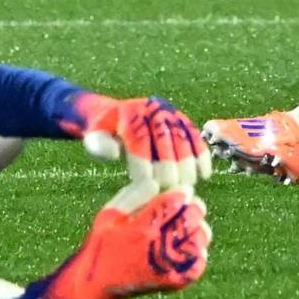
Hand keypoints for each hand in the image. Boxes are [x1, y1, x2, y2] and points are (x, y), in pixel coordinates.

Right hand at [32, 188, 210, 298]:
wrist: (94, 284)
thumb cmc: (101, 244)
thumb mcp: (109, 215)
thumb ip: (133, 196)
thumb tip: (157, 182)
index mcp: (140, 228)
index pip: (172, 204)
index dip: (183, 193)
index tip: (185, 190)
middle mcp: (155, 247)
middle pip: (189, 221)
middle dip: (195, 208)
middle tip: (193, 204)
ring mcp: (164, 267)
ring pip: (197, 242)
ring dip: (199, 230)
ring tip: (194, 225)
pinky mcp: (169, 283)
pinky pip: (196, 267)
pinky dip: (199, 254)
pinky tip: (191, 246)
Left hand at [69, 94, 206, 196]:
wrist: (116, 114)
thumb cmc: (104, 132)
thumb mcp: (94, 137)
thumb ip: (100, 145)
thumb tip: (117, 153)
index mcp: (129, 112)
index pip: (138, 139)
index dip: (144, 163)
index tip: (147, 187)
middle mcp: (152, 108)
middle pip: (164, 138)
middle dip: (168, 166)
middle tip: (169, 190)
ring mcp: (170, 112)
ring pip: (183, 138)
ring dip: (187, 164)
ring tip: (185, 186)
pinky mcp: (182, 119)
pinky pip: (195, 137)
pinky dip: (202, 155)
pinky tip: (203, 175)